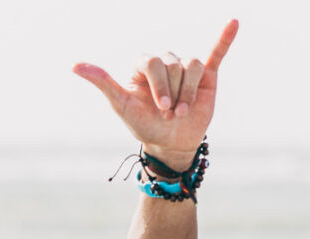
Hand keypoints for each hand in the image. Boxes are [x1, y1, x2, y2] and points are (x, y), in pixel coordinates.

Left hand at [73, 19, 238, 171]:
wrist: (170, 144)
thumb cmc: (144, 124)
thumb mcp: (121, 105)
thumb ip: (103, 83)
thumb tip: (74, 65)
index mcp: (144, 65)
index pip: (153, 62)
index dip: (159, 86)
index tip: (161, 109)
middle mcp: (165, 62)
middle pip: (173, 65)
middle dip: (172, 93)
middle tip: (170, 113)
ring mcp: (186, 68)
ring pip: (191, 66)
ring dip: (188, 93)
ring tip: (183, 111)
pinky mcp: (206, 75)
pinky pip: (216, 52)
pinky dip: (225, 38)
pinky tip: (234, 23)